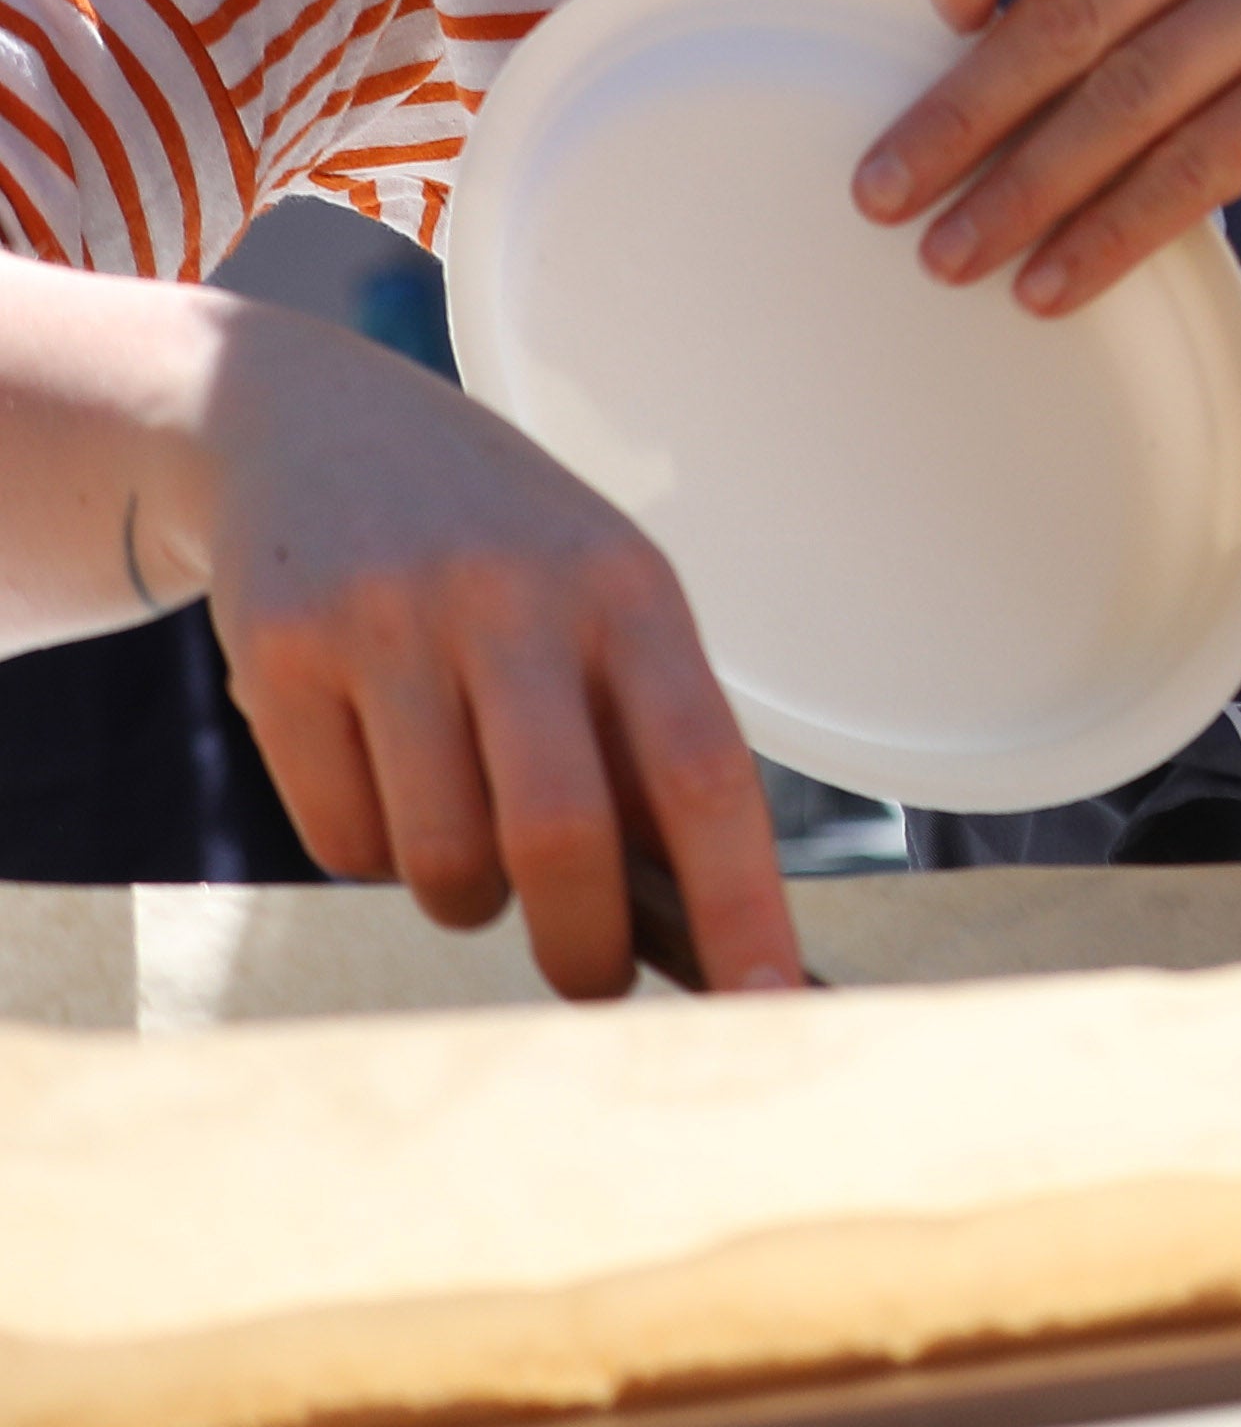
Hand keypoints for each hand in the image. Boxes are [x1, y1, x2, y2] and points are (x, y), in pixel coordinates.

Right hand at [193, 305, 804, 998]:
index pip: (705, 772)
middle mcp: (519, 596)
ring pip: (441, 859)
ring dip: (466, 897)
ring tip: (471, 840)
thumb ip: (639, 741)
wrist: (319, 424)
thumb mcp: (598, 603)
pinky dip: (373, 852)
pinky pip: (341, 840)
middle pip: (561, 838)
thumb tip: (696, 931)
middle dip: (584, 951)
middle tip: (592, 980)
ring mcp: (394, 619)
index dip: (745, 899)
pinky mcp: (284, 651)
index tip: (771, 1002)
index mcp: (632, 590)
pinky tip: (384, 776)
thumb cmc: (500, 555)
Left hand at [859, 0, 1240, 312]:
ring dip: (1022, 192)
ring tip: (952, 257)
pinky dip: (1118, 231)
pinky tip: (1065, 279)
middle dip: (959, 112)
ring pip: (1125, 99)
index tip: (928, 23)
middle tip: (881, 190)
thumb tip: (1013, 25)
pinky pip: (1201, 163)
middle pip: (1067, 6)